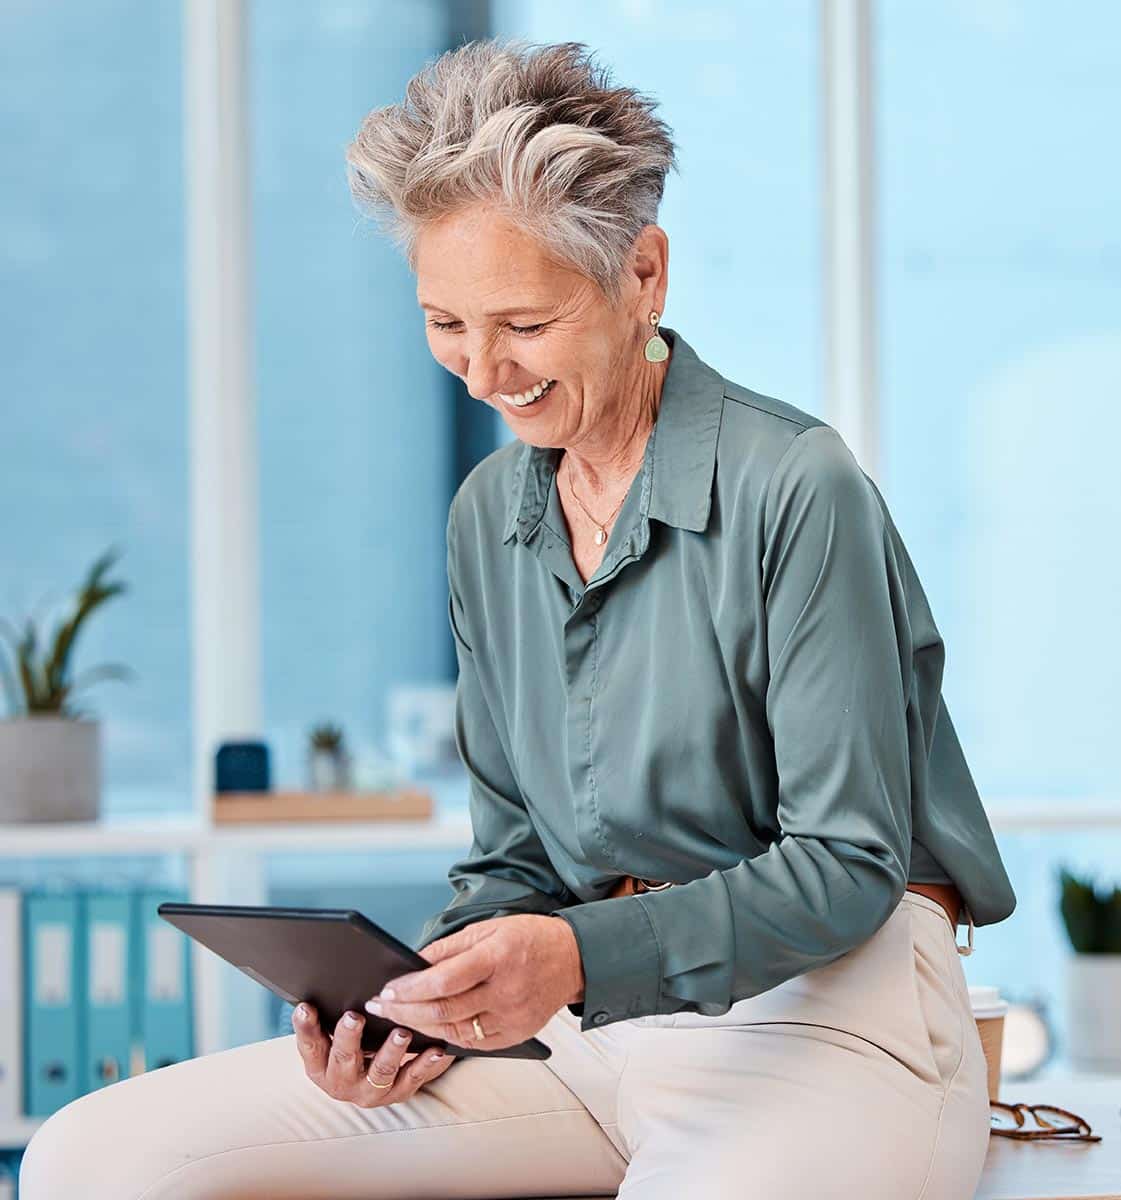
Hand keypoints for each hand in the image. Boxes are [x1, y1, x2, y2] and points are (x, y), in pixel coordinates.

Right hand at [292, 1003, 454, 1107]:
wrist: (373, 1079)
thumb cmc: (352, 1044)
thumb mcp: (336, 1032)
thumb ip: (332, 1012)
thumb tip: (331, 977)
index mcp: (320, 1065)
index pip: (310, 1046)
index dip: (305, 1028)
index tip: (306, 1007)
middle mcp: (341, 1082)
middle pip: (342, 1060)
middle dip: (347, 1038)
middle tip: (354, 1017)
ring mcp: (370, 1090)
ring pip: (380, 1073)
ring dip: (391, 1052)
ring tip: (401, 1033)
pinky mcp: (398, 1092)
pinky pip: (413, 1078)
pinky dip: (425, 1063)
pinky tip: (436, 1048)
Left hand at [364, 914, 583, 1051]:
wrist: (573, 960)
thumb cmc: (528, 938)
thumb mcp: (488, 928)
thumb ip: (449, 948)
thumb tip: (412, 964)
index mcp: (497, 957)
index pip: (444, 980)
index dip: (410, 989)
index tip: (386, 991)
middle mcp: (506, 991)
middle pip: (444, 1010)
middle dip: (404, 1011)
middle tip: (379, 1009)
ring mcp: (512, 1018)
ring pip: (454, 1032)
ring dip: (419, 1027)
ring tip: (396, 1019)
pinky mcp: (515, 1036)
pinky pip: (472, 1043)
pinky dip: (445, 1036)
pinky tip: (427, 1028)